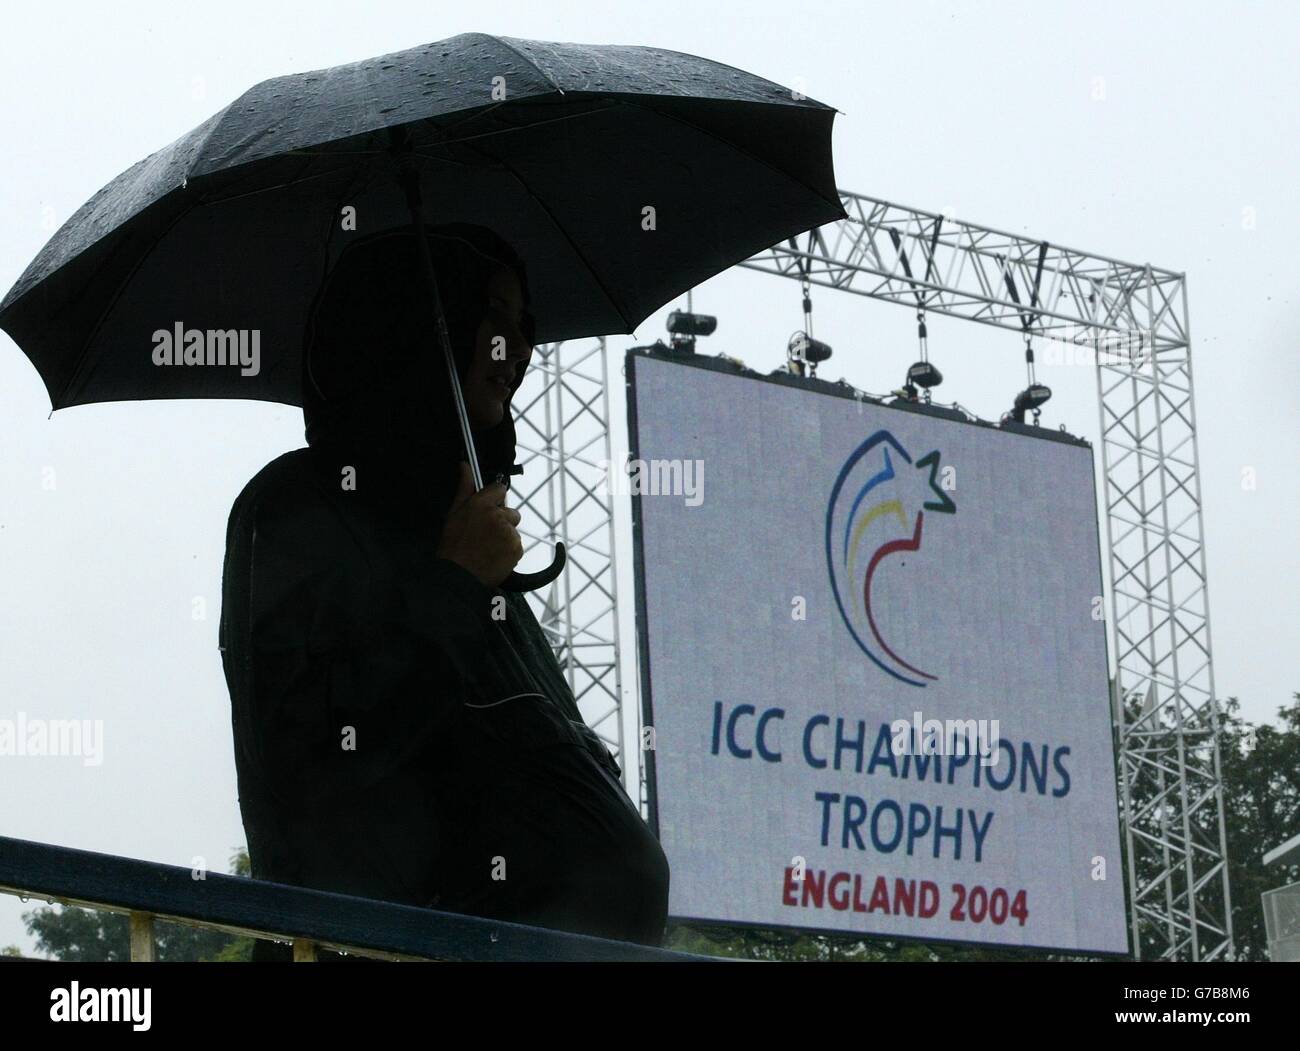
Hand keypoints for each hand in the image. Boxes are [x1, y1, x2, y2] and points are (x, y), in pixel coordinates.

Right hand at [435, 461, 523, 587]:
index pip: (500, 489)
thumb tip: (465, 465)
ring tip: (487, 548)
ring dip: (505, 537)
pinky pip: (517, 545)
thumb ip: (464, 488)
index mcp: (482, 504)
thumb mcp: (454, 514)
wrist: (458, 576)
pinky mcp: (517, 549)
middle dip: (502, 521)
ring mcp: (509, 533)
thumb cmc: (453, 546)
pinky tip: (493, 557)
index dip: (495, 500)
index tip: (489, 510)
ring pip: (513, 530)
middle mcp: (498, 516)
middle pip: (511, 512)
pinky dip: (508, 551)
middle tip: (485, 535)